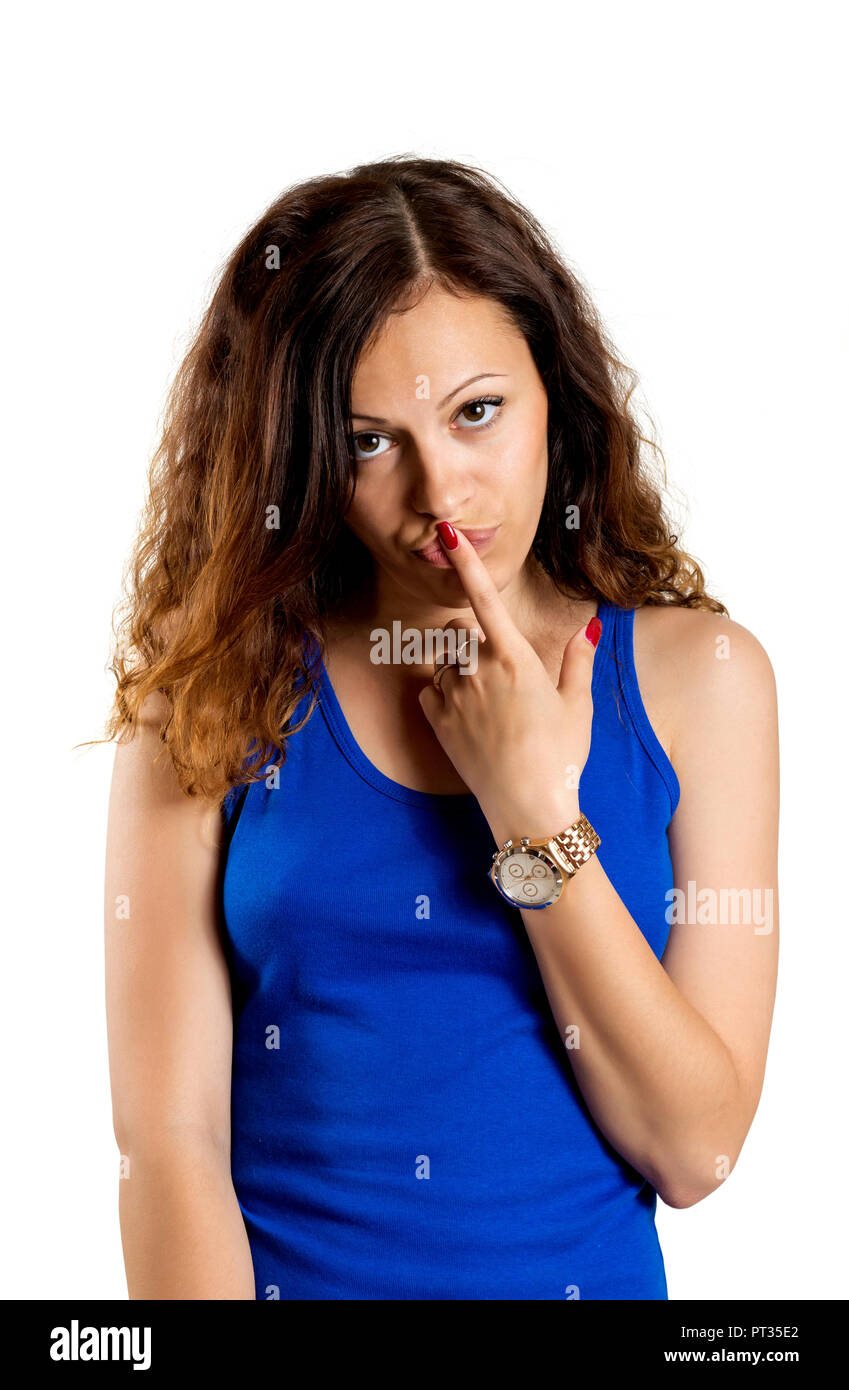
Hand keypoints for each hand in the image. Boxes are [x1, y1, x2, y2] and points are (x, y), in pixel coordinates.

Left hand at [418, 522, 600, 845]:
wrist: (529, 808)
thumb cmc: (560, 756)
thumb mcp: (578, 705)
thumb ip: (578, 660)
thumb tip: (589, 624)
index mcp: (515, 659)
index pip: (485, 598)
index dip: (464, 562)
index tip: (446, 532)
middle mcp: (478, 671)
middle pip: (461, 633)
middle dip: (473, 643)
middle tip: (502, 679)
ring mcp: (453, 697)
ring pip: (445, 663)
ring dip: (459, 672)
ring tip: (489, 707)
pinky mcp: (436, 722)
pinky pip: (430, 692)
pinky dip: (444, 697)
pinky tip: (469, 719)